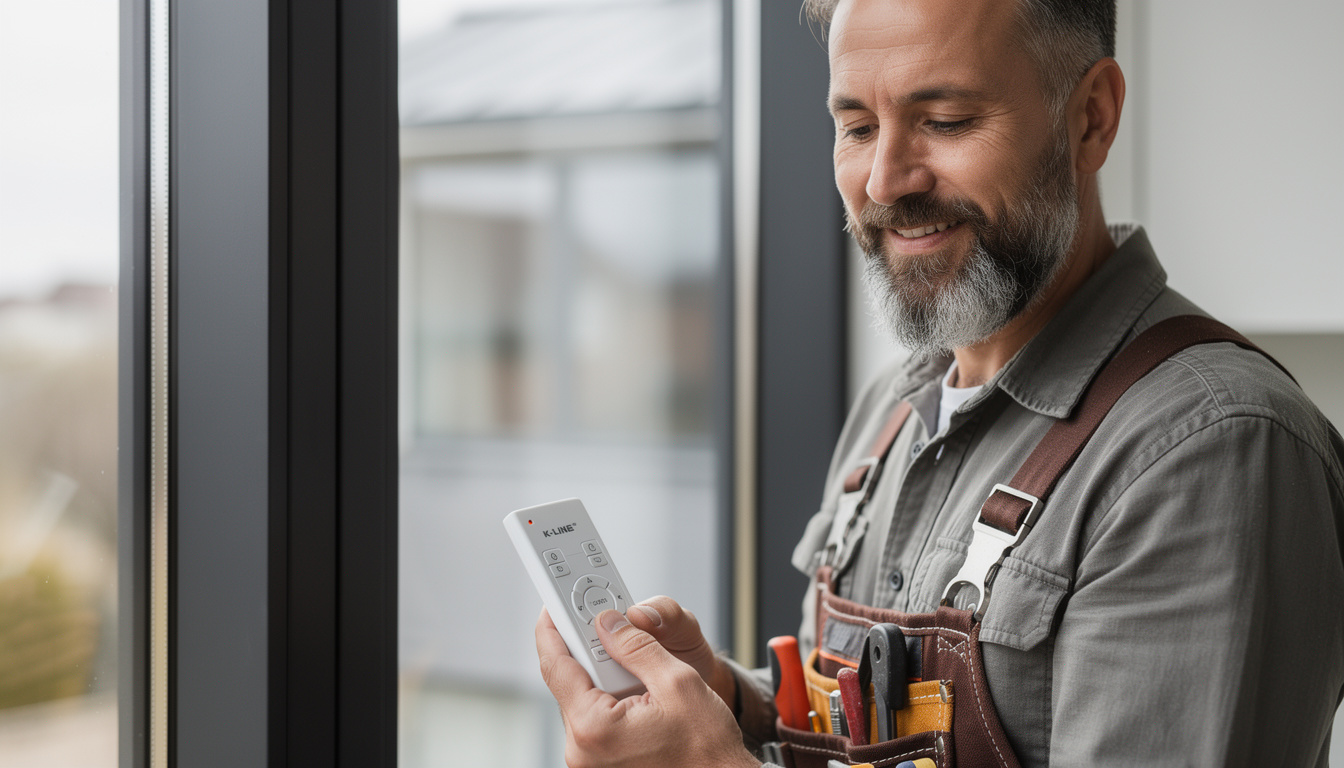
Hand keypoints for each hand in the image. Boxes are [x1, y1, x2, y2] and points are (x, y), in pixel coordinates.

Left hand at [536, 608, 758, 767]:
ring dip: (605, 677)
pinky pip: (594, 719)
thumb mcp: (677, 682)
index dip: (553, 629)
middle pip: (569, 682)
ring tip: (638, 672)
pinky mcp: (600, 763)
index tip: (554, 607)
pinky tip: (637, 692)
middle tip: (611, 628)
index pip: (556, 666)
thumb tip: (609, 623)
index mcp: (593, 728)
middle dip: (589, 652)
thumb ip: (637, 646)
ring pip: (583, 699)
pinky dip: (611, 698)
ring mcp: (589, 760)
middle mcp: (582, 749)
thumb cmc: (706, 748)